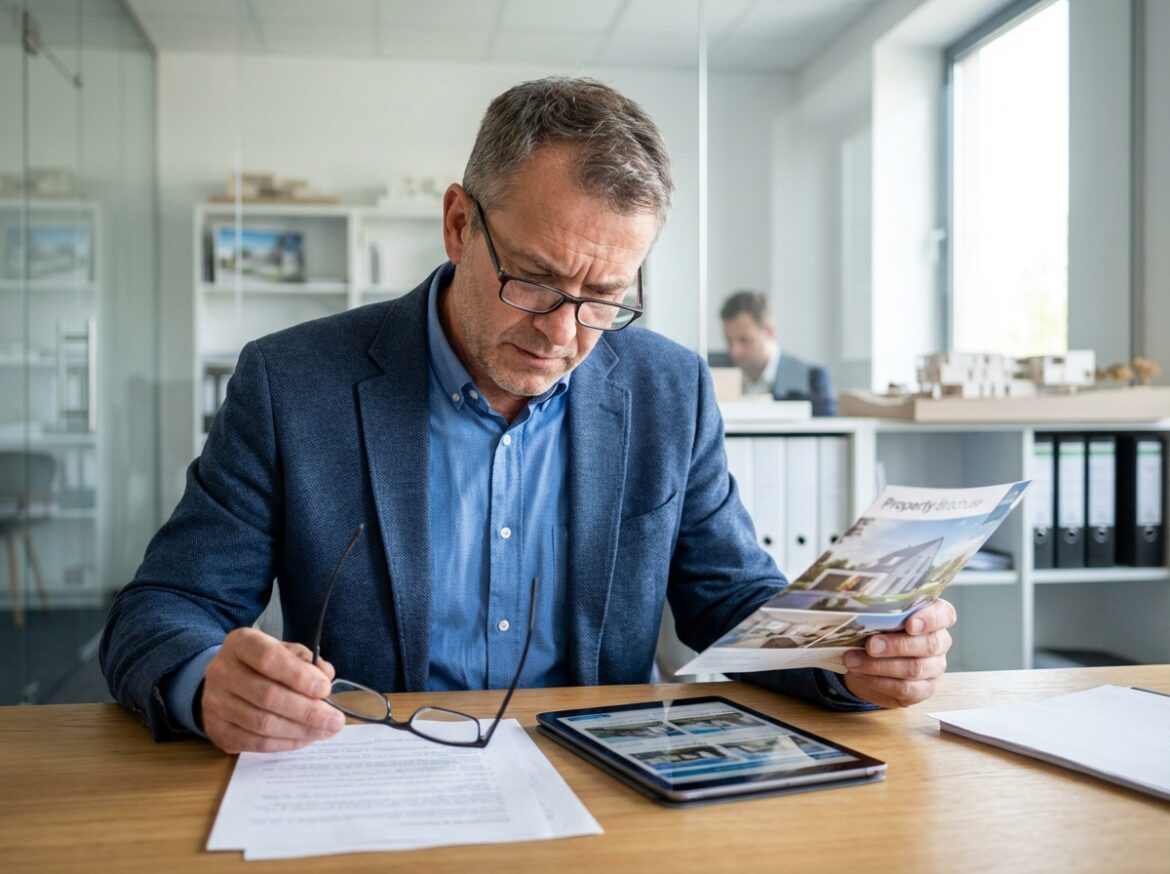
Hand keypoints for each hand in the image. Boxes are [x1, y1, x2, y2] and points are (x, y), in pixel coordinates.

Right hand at [201, 627, 344, 753]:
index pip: (268, 658)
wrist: (225, 680)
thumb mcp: (285, 651)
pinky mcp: (216, 730)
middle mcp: (222, 671)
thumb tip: (326, 676)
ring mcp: (214, 703)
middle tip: (335, 720)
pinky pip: (254, 743)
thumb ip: (306, 660)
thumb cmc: (262, 663)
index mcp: (241, 643)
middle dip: (307, 711)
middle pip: (267, 696)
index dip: (299, 676)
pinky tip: (304, 739)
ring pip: (262, 724)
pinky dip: (284, 744)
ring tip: (325, 731)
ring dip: (300, 731)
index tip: (325, 689)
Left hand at [841, 599, 955, 707]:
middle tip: (870, 645)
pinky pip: (906, 688)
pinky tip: (860, 674)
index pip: (945, 615)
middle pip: (929, 644)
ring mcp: (934, 667)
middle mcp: (939, 642)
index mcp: (934, 617)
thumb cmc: (876, 629)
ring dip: (880, 665)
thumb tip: (859, 612)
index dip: (930, 619)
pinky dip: (879, 681)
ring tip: (852, 661)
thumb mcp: (877, 616)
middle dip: (897, 645)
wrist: (868, 661)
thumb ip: (879, 611)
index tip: (910, 624)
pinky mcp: (923, 689)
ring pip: (915, 668)